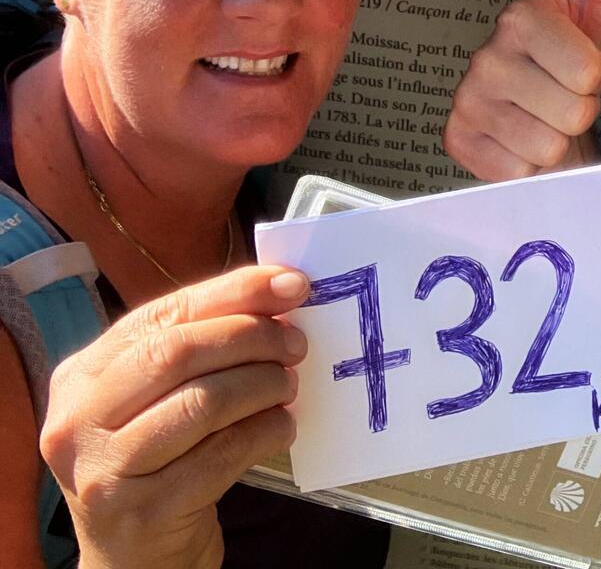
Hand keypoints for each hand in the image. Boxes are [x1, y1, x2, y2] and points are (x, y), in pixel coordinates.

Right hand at [39, 266, 309, 568]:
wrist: (134, 559)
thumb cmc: (156, 460)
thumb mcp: (155, 397)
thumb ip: (198, 346)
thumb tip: (278, 293)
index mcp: (81, 375)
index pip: (165, 313)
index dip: (234, 292)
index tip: (290, 285)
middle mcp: (78, 420)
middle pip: (178, 353)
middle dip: (250, 338)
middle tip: (295, 344)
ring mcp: (105, 471)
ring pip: (201, 403)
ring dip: (261, 385)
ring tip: (287, 385)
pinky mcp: (142, 514)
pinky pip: (220, 456)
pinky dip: (263, 433)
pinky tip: (281, 426)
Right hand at [443, 0, 600, 180]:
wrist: (543, 114)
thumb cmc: (574, 60)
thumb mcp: (597, 2)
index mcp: (521, 17)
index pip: (592, 73)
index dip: (598, 79)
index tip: (581, 67)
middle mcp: (485, 54)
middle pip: (574, 113)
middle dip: (581, 111)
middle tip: (565, 96)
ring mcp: (467, 99)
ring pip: (548, 147)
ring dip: (557, 141)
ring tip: (546, 117)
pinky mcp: (456, 140)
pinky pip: (519, 174)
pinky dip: (529, 168)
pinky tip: (521, 140)